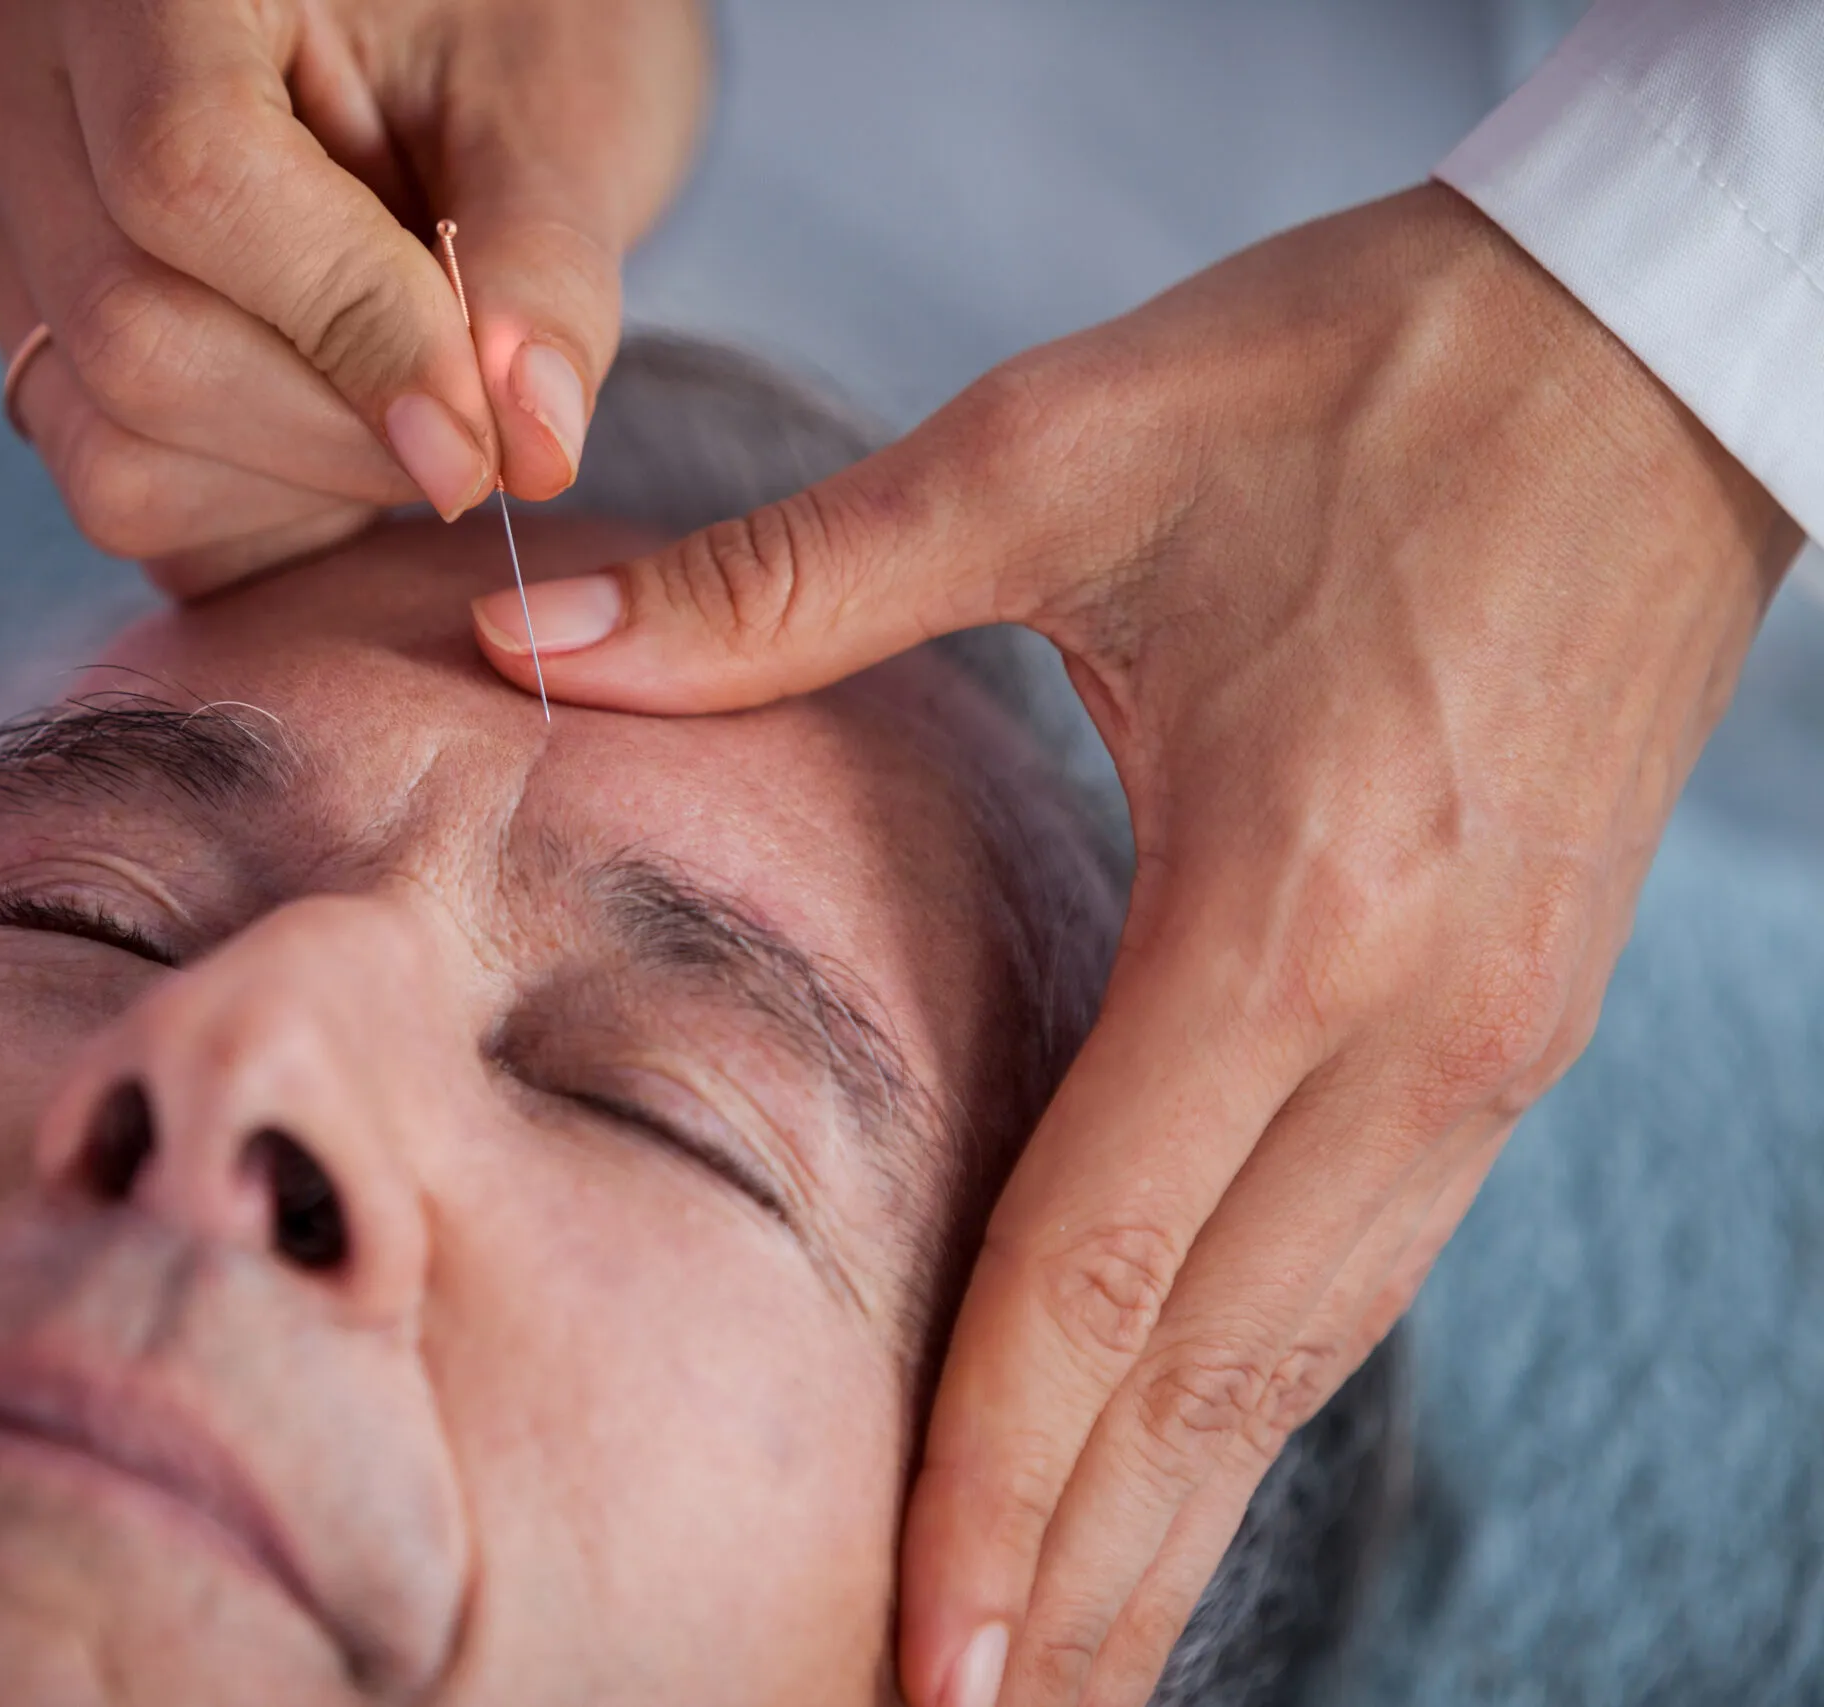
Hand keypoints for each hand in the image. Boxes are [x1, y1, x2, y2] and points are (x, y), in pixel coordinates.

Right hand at [0, 0, 704, 593]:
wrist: (432, 39)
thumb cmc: (503, 33)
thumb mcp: (557, 118)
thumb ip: (540, 275)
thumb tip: (527, 448)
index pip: (188, 176)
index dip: (352, 330)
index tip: (483, 435)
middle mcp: (17, 79)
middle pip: (136, 339)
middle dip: (340, 435)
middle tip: (479, 430)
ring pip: (111, 446)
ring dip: (299, 484)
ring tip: (408, 396)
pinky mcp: (26, 332)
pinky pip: (120, 490)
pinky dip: (258, 507)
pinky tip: (342, 419)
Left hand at [471, 184, 1802, 1705]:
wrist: (1646, 343)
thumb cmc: (1361, 380)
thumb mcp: (1060, 449)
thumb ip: (787, 580)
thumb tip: (533, 635)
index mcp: (1288, 911)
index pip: (1104, 1268)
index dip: (1000, 1482)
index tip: (925, 1658)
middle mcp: (1411, 1032)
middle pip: (1218, 1381)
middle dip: (1088, 1585)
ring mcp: (1485, 1047)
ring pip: (1306, 1355)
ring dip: (1175, 1524)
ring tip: (1058, 1665)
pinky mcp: (1510, 1021)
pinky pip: (1358, 1265)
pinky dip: (1250, 1396)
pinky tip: (1171, 1458)